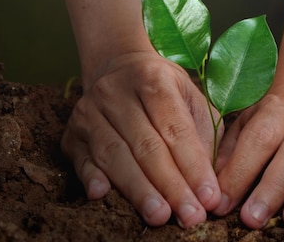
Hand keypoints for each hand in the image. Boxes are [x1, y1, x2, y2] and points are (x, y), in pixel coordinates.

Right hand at [61, 51, 223, 226]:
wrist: (118, 68)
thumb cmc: (164, 91)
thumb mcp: (192, 99)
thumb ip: (206, 136)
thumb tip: (213, 183)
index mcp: (153, 79)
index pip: (176, 129)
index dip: (194, 166)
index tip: (209, 198)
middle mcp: (116, 92)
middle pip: (146, 146)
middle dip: (171, 186)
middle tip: (190, 216)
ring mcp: (89, 112)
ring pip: (115, 155)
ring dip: (139, 190)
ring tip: (159, 216)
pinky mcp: (71, 133)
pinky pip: (81, 159)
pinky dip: (90, 177)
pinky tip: (102, 195)